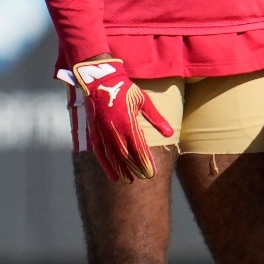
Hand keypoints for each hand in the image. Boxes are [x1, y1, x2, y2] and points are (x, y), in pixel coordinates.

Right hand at [66, 55, 173, 181]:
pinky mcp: (93, 133)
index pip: (138, 149)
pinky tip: (112, 175)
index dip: (145, 162)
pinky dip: (106, 165)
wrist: (100, 82)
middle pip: (126, 156)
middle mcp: (114, 131)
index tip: (152, 174)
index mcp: (128, 123)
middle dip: (135, 168)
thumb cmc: (125, 90)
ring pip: (112, 156)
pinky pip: (99, 153)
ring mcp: (102, 133)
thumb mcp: (144, 101)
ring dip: (121, 170)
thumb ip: (156, 118)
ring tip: (129, 181)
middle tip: (145, 178)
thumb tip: (169, 134)